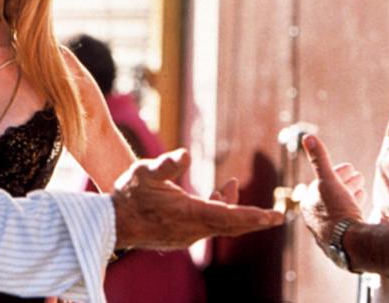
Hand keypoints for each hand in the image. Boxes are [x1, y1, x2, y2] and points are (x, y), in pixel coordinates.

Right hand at [112, 149, 283, 249]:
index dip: (253, 215)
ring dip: (234, 209)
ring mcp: (187, 234)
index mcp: (188, 214)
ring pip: (220, 223)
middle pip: (231, 225)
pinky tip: (217, 192)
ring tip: (233, 184)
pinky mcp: (181, 235)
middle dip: (255, 219)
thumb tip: (186, 154)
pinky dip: (219, 209)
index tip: (274, 215)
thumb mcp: (144, 172)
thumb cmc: (128, 194)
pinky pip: (208, 224)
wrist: (111, 221)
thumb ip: (166, 164)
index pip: (229, 216)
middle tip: (277, 216)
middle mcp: (192, 229)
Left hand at [300, 134, 364, 245]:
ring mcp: (331, 234)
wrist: (353, 244)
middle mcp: (316, 222)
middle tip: (358, 175)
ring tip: (361, 187)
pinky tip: (363, 205)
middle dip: (344, 183)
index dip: (336, 173)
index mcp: (308, 207)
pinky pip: (350, 221)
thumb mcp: (328, 180)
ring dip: (351, 195)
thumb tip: (307, 137)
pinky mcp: (345, 242)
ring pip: (341, 209)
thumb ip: (319, 159)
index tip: (350, 166)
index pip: (322, 185)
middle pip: (332, 197)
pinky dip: (356, 208)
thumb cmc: (337, 210)